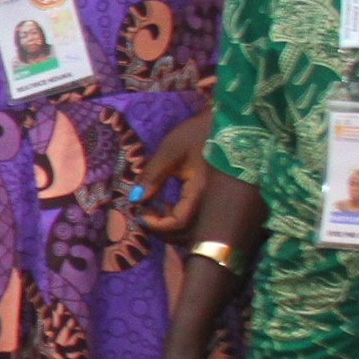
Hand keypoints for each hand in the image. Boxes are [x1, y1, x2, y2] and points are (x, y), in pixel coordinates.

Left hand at [136, 113, 214, 236]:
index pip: (180, 222)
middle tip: (142, 216)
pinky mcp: (212, 199)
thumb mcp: (169, 152)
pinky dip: (179, 220)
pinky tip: (168, 205)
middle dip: (162, 231)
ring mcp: (214, 202)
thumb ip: (152, 176)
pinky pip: (196, 220)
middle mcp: (211, 202)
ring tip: (153, 212)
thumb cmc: (195, 134)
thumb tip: (135, 199)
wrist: (222, 124)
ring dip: (171, 228)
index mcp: (202, 191)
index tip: (140, 212)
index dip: (157, 224)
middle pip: (188, 234)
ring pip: (193, 231)